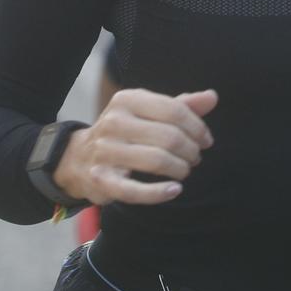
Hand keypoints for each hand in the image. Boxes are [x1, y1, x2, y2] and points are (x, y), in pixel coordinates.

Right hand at [53, 88, 217, 207]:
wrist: (78, 158)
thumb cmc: (124, 132)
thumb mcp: (148, 112)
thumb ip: (181, 105)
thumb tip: (212, 97)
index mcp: (127, 99)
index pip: (175, 110)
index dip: (198, 127)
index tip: (206, 140)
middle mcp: (114, 122)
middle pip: (169, 136)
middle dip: (191, 150)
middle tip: (195, 158)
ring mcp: (105, 151)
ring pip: (157, 160)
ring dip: (180, 169)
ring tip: (184, 171)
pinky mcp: (101, 180)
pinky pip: (135, 191)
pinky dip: (160, 193)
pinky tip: (175, 190)